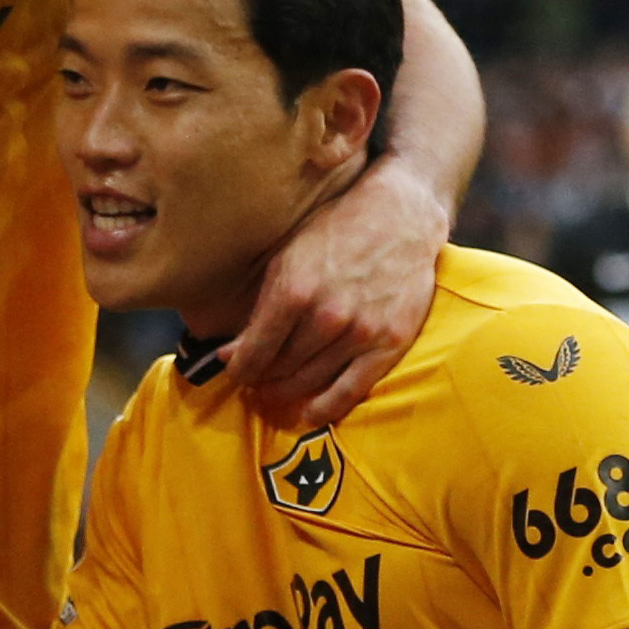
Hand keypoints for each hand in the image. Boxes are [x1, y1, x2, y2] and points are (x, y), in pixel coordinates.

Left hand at [221, 158, 446, 428]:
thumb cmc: (337, 230)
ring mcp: (361, 332)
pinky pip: (353, 390)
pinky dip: (326, 407)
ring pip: (310, 382)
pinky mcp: (390, 342)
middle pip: (281, 369)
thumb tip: (229, 354)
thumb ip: (261, 308)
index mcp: (294, 291)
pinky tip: (309, 413)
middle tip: (255, 381)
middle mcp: (326, 316)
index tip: (235, 370)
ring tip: (276, 393)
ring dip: (287, 393)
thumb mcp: (288, 258)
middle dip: (262, 379)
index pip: (255, 351)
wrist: (400, 214)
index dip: (239, 368)